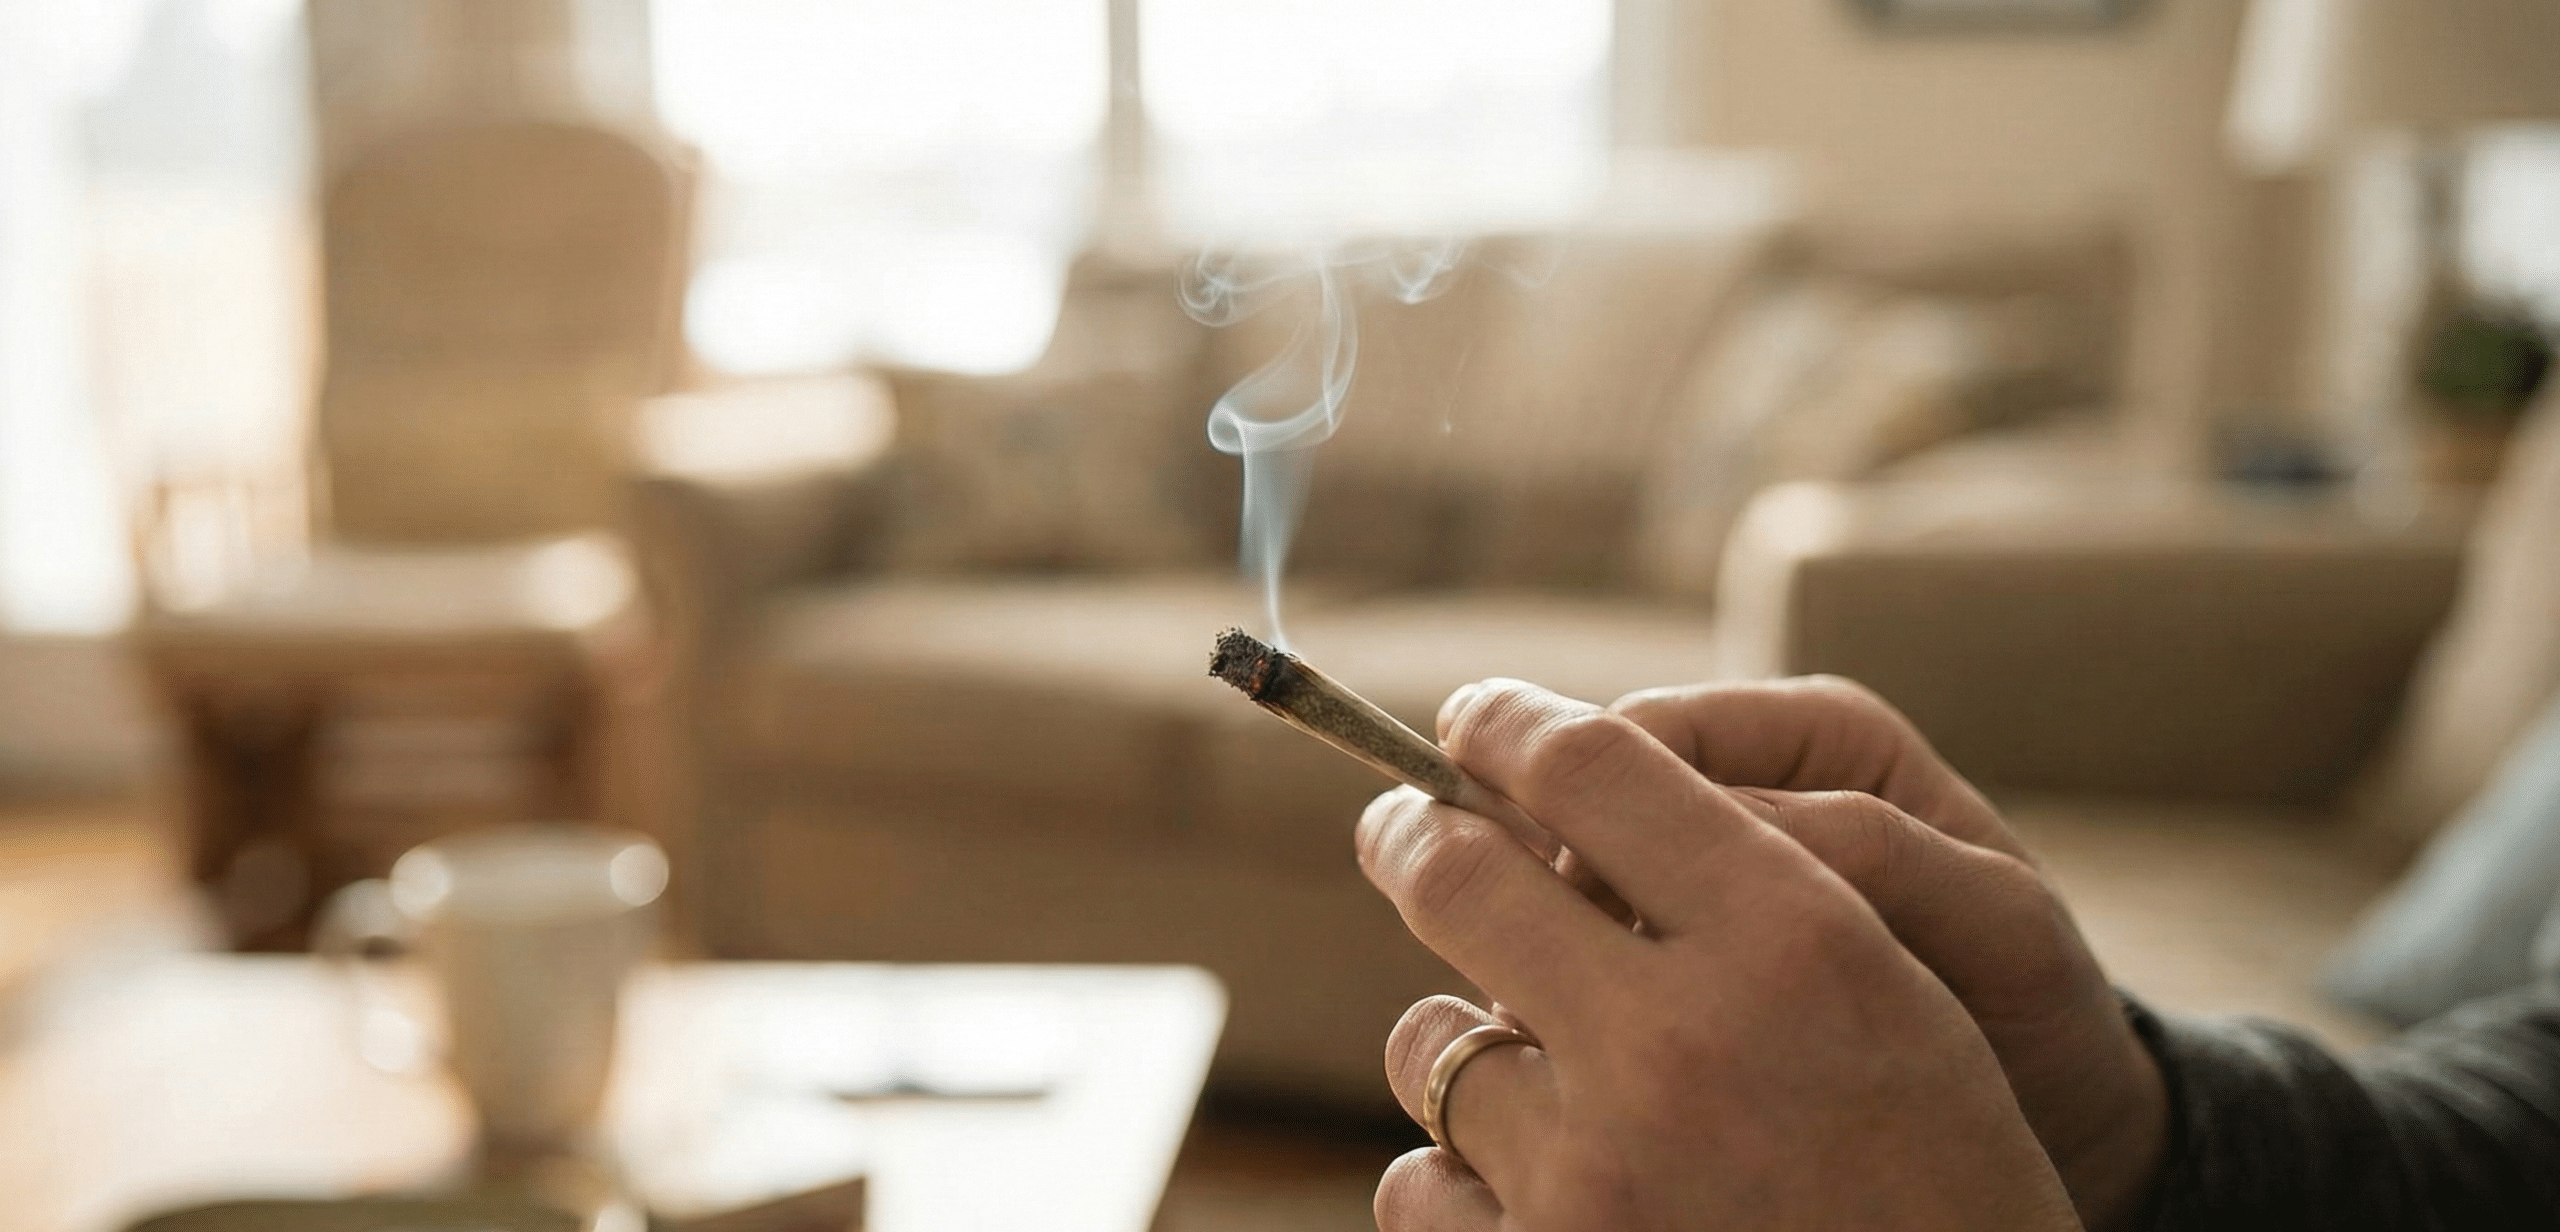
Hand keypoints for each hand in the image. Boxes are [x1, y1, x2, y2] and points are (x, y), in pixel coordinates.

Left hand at [1359, 680, 2082, 1231]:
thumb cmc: (1941, 1177)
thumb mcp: (1900, 1000)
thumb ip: (1747, 887)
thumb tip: (1565, 803)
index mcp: (1794, 943)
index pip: (1594, 763)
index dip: (1508, 724)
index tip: (1475, 722)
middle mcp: (1679, 1043)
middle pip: (1458, 874)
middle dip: (1410, 833)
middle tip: (1399, 828)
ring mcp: (1596, 1176)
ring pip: (1429, 1043)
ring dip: (1465, 1044)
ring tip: (1533, 1073)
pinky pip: (1419, 1184)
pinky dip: (1460, 1181)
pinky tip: (1535, 1191)